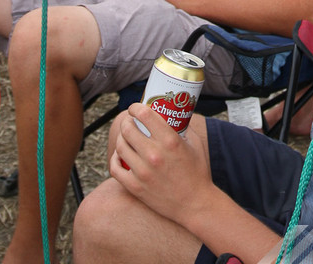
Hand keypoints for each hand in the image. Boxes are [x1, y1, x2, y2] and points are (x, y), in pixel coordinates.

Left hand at [109, 104, 211, 228]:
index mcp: (170, 141)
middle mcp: (154, 155)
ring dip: (121, 138)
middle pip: (128, 129)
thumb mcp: (194, 143)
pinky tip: (119, 154)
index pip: (145, 115)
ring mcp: (143, 172)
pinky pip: (115, 168)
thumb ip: (183, 126)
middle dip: (127, 121)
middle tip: (129, 121)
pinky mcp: (136, 187)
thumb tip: (174, 113)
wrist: (195, 204)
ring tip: (125, 136)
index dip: (136, 108)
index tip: (135, 108)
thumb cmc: (197, 172)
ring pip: (120, 147)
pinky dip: (114, 158)